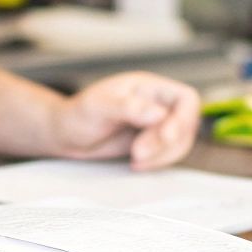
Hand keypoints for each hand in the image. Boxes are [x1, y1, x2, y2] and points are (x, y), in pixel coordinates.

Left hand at [50, 72, 200, 170]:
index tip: (165, 136)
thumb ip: (129, 107)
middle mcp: (156, 104)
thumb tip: (158, 113)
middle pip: (185, 124)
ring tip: (136, 159)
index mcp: (148, 87)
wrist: (66, 135)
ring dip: (163, 155)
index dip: (183, 119)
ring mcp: (155, 125)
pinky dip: (157, 162)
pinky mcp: (150, 143)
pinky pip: (168, 154)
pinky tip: (136, 164)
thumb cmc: (78, 114)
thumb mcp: (99, 107)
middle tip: (138, 152)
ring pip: (180, 142)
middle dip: (165, 143)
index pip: (186, 98)